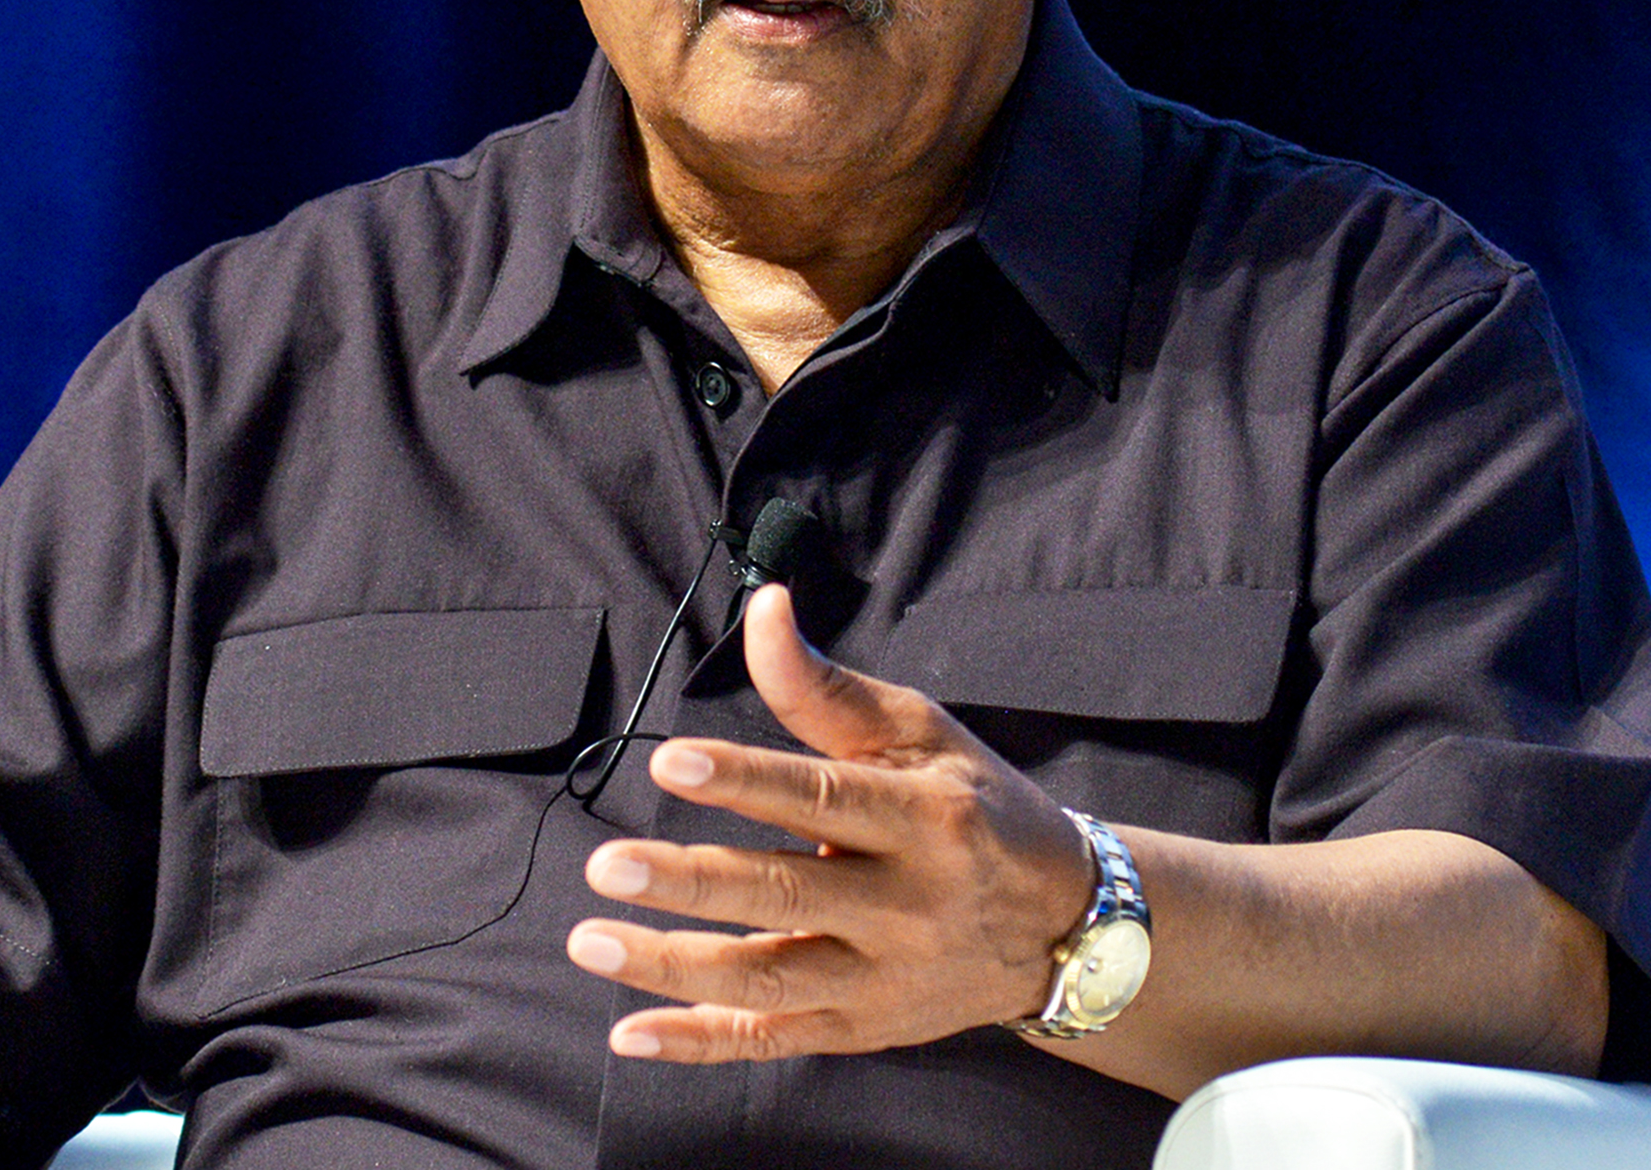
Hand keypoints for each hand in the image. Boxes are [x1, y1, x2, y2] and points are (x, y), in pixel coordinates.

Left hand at [566, 583, 1093, 1061]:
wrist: (1060, 923)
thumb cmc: (976, 805)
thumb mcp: (920, 731)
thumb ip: (826, 686)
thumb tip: (764, 608)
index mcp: (926, 817)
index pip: (824, 796)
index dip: (746, 779)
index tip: (672, 762)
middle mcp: (909, 904)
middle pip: (786, 894)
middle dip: (690, 882)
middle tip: (607, 865)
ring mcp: (885, 978)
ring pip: (770, 978)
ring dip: (673, 966)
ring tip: (591, 939)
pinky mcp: (864, 1028)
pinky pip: (773, 1040)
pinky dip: (700, 1042)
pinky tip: (632, 1031)